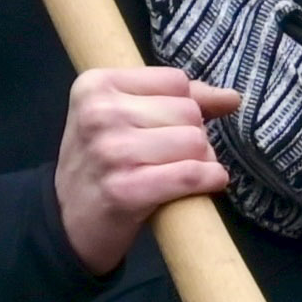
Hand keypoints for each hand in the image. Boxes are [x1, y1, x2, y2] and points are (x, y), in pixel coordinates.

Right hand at [54, 66, 236, 273]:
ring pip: (195, 142)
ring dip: (200, 160)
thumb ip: (179, 99)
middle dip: (192, 136)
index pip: (176, 82)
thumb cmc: (105, 161)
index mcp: (95, 86)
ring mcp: (109, 152)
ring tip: (174, 172)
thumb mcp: (126, 117)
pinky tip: (202, 184)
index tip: (162, 128)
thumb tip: (231, 97)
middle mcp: (97, 114)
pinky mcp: (125, 189)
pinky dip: (208, 180)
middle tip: (167, 157)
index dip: (184, 107)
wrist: (70, 219)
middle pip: (189, 112)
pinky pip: (192, 174)